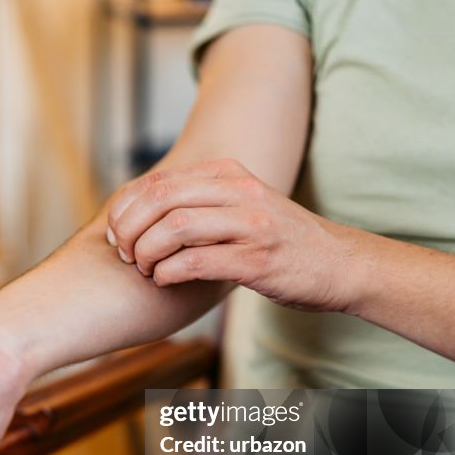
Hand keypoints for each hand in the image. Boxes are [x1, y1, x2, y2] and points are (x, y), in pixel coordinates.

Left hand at [106, 159, 364, 312]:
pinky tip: (164, 281)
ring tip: (145, 269)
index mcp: (230, 174)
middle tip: (124, 254)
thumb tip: (140, 213)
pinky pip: (195, 261)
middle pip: (161, 200)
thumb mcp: (241, 206)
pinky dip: (168, 273)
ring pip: (174, 228)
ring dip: (147, 253)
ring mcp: (251, 225)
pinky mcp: (257, 260)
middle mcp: (240, 192)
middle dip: (129, 230)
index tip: (114, 233)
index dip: (126, 208)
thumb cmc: (280, 241)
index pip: (159, 181)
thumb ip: (200, 202)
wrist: (340, 265)